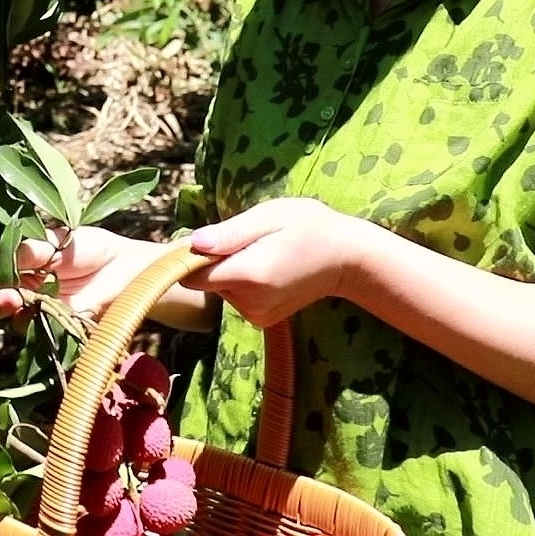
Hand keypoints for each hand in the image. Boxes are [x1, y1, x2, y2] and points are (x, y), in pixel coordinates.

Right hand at [0, 226, 169, 320]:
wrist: (125, 270)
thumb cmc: (89, 248)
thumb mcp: (61, 241)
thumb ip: (34, 250)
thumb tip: (7, 256)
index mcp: (17, 261)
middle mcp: (20, 285)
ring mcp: (33, 307)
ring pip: (7, 312)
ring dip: (2, 306)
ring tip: (6, 298)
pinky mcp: (51, 325)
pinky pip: (33, 327)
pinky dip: (27, 321)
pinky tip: (29, 311)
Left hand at [183, 198, 371, 328]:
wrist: (346, 258)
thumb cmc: (309, 226)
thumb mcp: (269, 216)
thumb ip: (230, 233)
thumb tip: (193, 243)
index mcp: (249, 275)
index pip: (191, 276)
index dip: (188, 257)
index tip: (206, 239)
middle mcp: (249, 302)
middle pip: (205, 282)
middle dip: (214, 260)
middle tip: (244, 239)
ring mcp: (256, 315)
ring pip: (219, 290)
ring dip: (229, 270)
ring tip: (259, 251)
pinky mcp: (261, 320)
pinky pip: (234, 298)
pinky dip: (241, 283)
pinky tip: (265, 267)